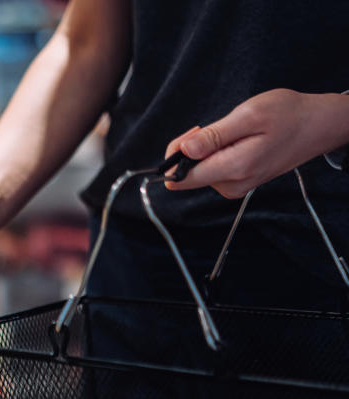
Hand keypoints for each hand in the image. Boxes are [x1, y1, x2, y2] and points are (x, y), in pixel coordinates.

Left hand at [166, 89, 348, 197]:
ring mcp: (234, 186)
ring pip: (199, 172)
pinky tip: (235, 140)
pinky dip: (215, 153)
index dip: (175, 156)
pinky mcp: (237, 183)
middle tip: (212, 127)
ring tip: (231, 132)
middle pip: (187, 175)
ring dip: (205, 150)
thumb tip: (184, 151)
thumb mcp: (249, 115)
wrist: (318, 125)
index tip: (192, 135)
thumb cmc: (288, 115)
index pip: (180, 178)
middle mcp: (231, 185)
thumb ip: (214, 136)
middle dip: (191, 149)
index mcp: (233, 170)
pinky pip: (212, 170)